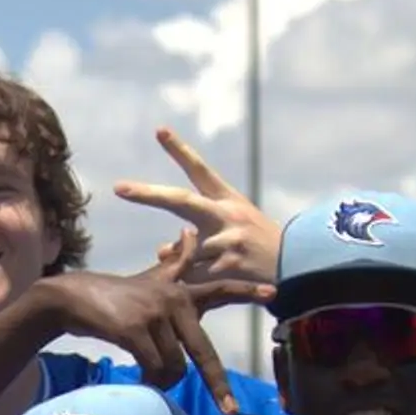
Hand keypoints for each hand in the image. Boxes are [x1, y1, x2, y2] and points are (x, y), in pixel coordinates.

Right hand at [39, 247, 273, 414]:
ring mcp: (155, 314)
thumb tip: (188, 232)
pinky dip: (148, 380)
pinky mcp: (135, 329)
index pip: (220, 290)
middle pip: (203, 352)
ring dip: (162, 381)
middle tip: (230, 411)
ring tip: (149, 377)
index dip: (247, 292)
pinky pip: (153, 368)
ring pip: (174, 367)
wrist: (73, 297)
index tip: (274, 294)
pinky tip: (140, 378)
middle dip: (217, 385)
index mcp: (181, 291)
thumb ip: (176, 263)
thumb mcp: (150, 278)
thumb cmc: (115, 294)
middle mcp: (173, 300)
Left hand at [115, 125, 281, 285]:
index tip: (159, 131)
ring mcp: (227, 239)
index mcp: (225, 198)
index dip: (178, 150)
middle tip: (120, 188)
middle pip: (180, 201)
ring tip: (208, 270)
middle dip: (148, 195)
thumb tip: (160, 251)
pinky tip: (208, 283)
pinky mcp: (228, 265)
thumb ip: (192, 237)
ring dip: (184, 265)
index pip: (198, 170)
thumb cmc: (254, 244)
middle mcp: (225, 214)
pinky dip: (191, 283)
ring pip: (184, 251)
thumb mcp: (228, 230)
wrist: (295, 265)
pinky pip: (193, 276)